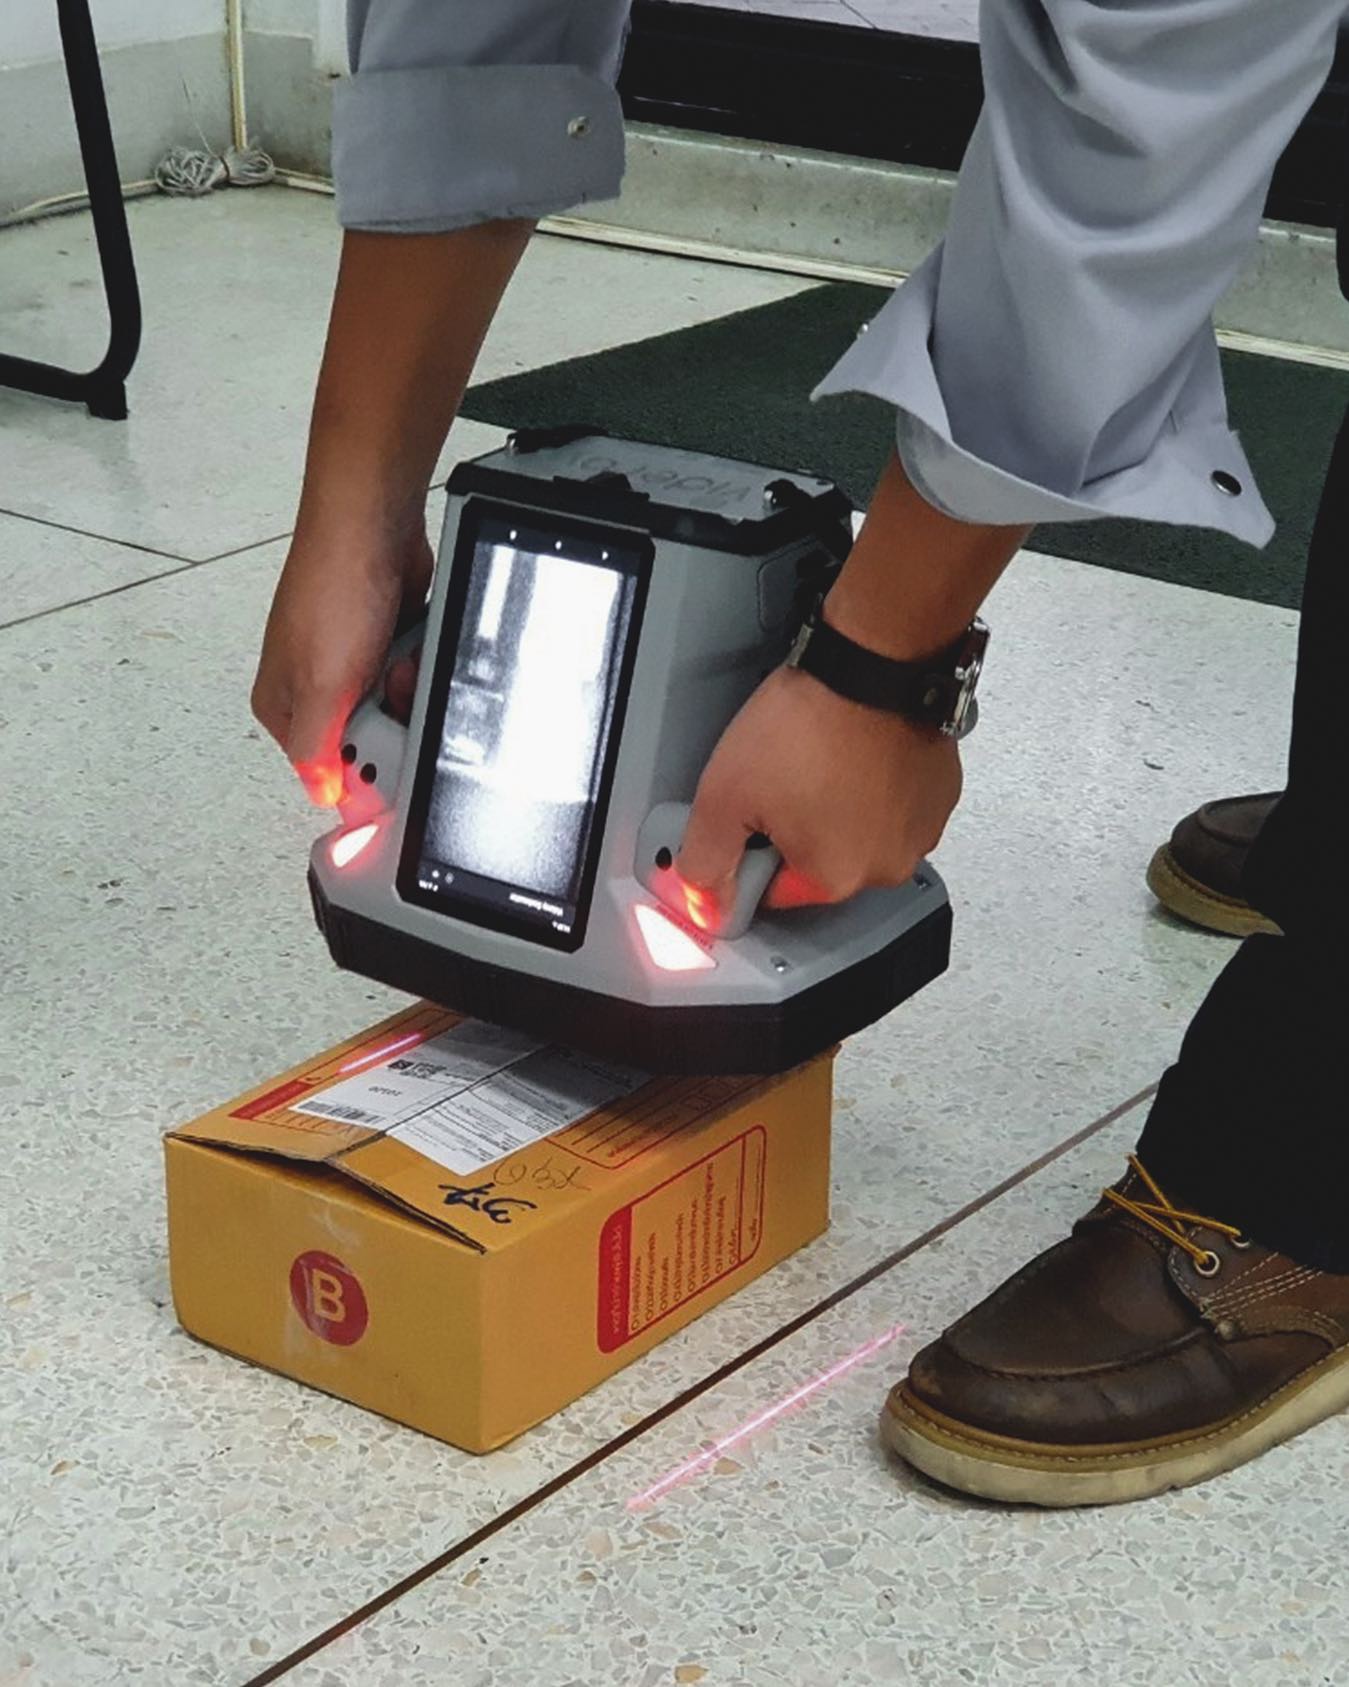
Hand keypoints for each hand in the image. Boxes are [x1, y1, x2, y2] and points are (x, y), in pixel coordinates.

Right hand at [251, 519, 431, 804]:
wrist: (370, 525)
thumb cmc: (333, 589)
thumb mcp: (323, 688)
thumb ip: (318, 751)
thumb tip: (322, 794)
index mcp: (282, 704)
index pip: (323, 770)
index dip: (360, 773)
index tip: (383, 762)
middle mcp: (309, 686)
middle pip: (365, 741)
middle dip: (389, 719)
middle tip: (385, 688)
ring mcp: (347, 664)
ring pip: (393, 709)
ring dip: (404, 686)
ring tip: (394, 654)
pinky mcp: (380, 644)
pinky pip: (408, 676)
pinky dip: (414, 661)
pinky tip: (407, 640)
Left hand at [677, 665, 962, 915]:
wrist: (873, 662)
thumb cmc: (812, 721)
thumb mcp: (725, 796)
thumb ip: (708, 858)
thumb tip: (703, 903)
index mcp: (835, 877)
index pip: (775, 890)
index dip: (754, 849)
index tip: (753, 811)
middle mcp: (886, 864)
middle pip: (821, 862)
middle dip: (798, 827)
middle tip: (785, 775)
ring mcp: (920, 827)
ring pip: (861, 831)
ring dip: (839, 806)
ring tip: (820, 758)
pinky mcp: (940, 791)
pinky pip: (895, 802)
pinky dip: (875, 784)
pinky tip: (853, 752)